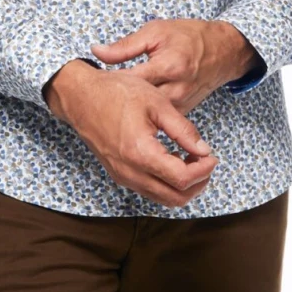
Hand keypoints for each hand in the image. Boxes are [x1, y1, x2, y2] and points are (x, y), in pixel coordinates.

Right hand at [43, 53, 218, 206]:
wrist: (80, 96)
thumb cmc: (116, 93)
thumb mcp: (157, 104)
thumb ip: (183, 130)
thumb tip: (204, 150)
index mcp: (141, 153)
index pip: (182, 179)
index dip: (203, 170)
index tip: (211, 156)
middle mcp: (130, 172)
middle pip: (174, 198)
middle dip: (197, 184)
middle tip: (205, 162)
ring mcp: (123, 177)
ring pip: (162, 198)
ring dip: (182, 185)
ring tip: (191, 159)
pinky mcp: (119, 175)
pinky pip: (149, 190)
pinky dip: (166, 182)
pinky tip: (172, 158)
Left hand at [89, 17, 255, 112]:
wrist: (224, 51)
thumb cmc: (189, 36)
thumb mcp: (156, 31)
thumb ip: (125, 46)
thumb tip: (96, 52)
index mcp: (168, 66)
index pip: (130, 80)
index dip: (109, 84)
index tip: (91, 84)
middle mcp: (176, 88)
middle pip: (139, 103)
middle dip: (116, 103)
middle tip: (94, 101)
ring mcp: (182, 103)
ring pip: (149, 116)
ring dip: (129, 113)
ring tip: (108, 108)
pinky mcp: (184, 111)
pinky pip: (160, 119)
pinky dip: (145, 116)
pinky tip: (128, 113)